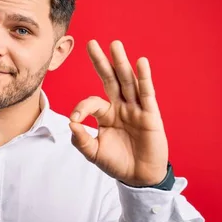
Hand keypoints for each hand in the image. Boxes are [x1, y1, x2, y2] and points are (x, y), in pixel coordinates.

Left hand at [69, 40, 168, 186]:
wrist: (139, 178)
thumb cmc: (117, 163)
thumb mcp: (94, 153)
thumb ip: (82, 140)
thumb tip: (72, 123)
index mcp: (106, 115)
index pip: (91, 102)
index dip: (82, 108)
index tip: (75, 120)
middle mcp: (120, 107)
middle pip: (110, 80)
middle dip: (101, 62)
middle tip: (92, 43)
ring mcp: (136, 109)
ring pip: (127, 82)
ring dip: (121, 63)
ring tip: (115, 44)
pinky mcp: (150, 115)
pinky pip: (146, 93)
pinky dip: (144, 77)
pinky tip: (140, 62)